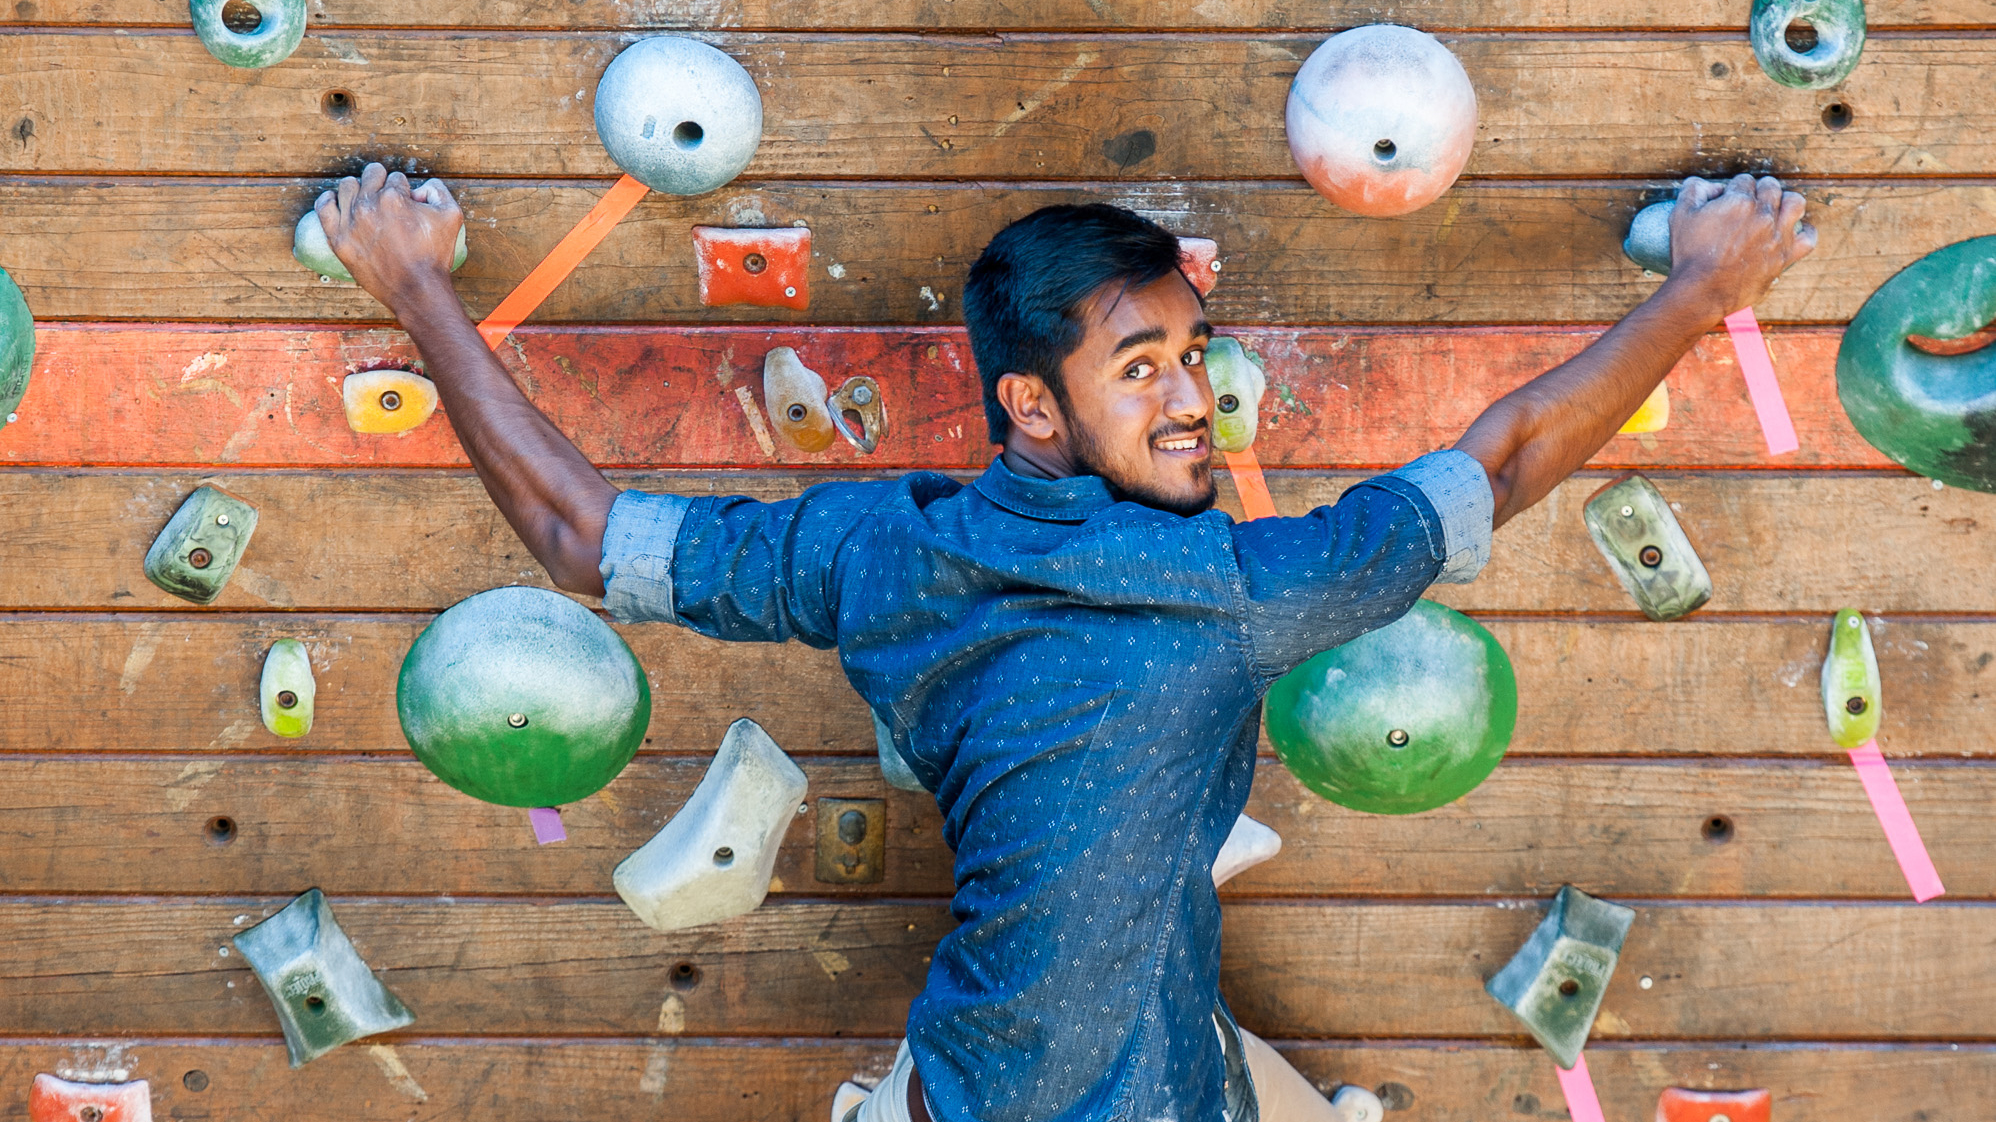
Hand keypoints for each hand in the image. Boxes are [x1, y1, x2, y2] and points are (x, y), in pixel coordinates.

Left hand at [313, 162, 463, 314]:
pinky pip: (324, 208)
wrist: (417, 290)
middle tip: (388, 198)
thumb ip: (439, 190)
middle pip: (370, 176)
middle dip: (382, 182)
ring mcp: (350, 222)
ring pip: (347, 186)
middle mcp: (369, 205)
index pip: (396, 178)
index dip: (404, 189)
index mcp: (394, 197)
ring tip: (366, 200)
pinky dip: (328, 199)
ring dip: (359, 188)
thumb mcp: (452, 216)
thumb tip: (421, 188)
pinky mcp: (339, 239)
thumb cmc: (434, 256)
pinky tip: (336, 200)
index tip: (407, 203)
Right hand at [1663, 173, 1815, 317]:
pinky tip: (1796, 230)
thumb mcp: (1679, 218)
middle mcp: (1763, 214)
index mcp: (1739, 201)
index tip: (1728, 198)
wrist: (1701, 292)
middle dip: (1760, 189)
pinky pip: (1809, 238)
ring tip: (1776, 208)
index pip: (1744, 181)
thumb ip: (1692, 192)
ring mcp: (1778, 235)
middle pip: (1771, 187)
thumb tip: (1705, 184)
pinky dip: (1807, 231)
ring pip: (1795, 203)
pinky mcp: (1785, 256)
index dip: (1734, 188)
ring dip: (1786, 201)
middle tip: (1750, 201)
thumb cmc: (1689, 257)